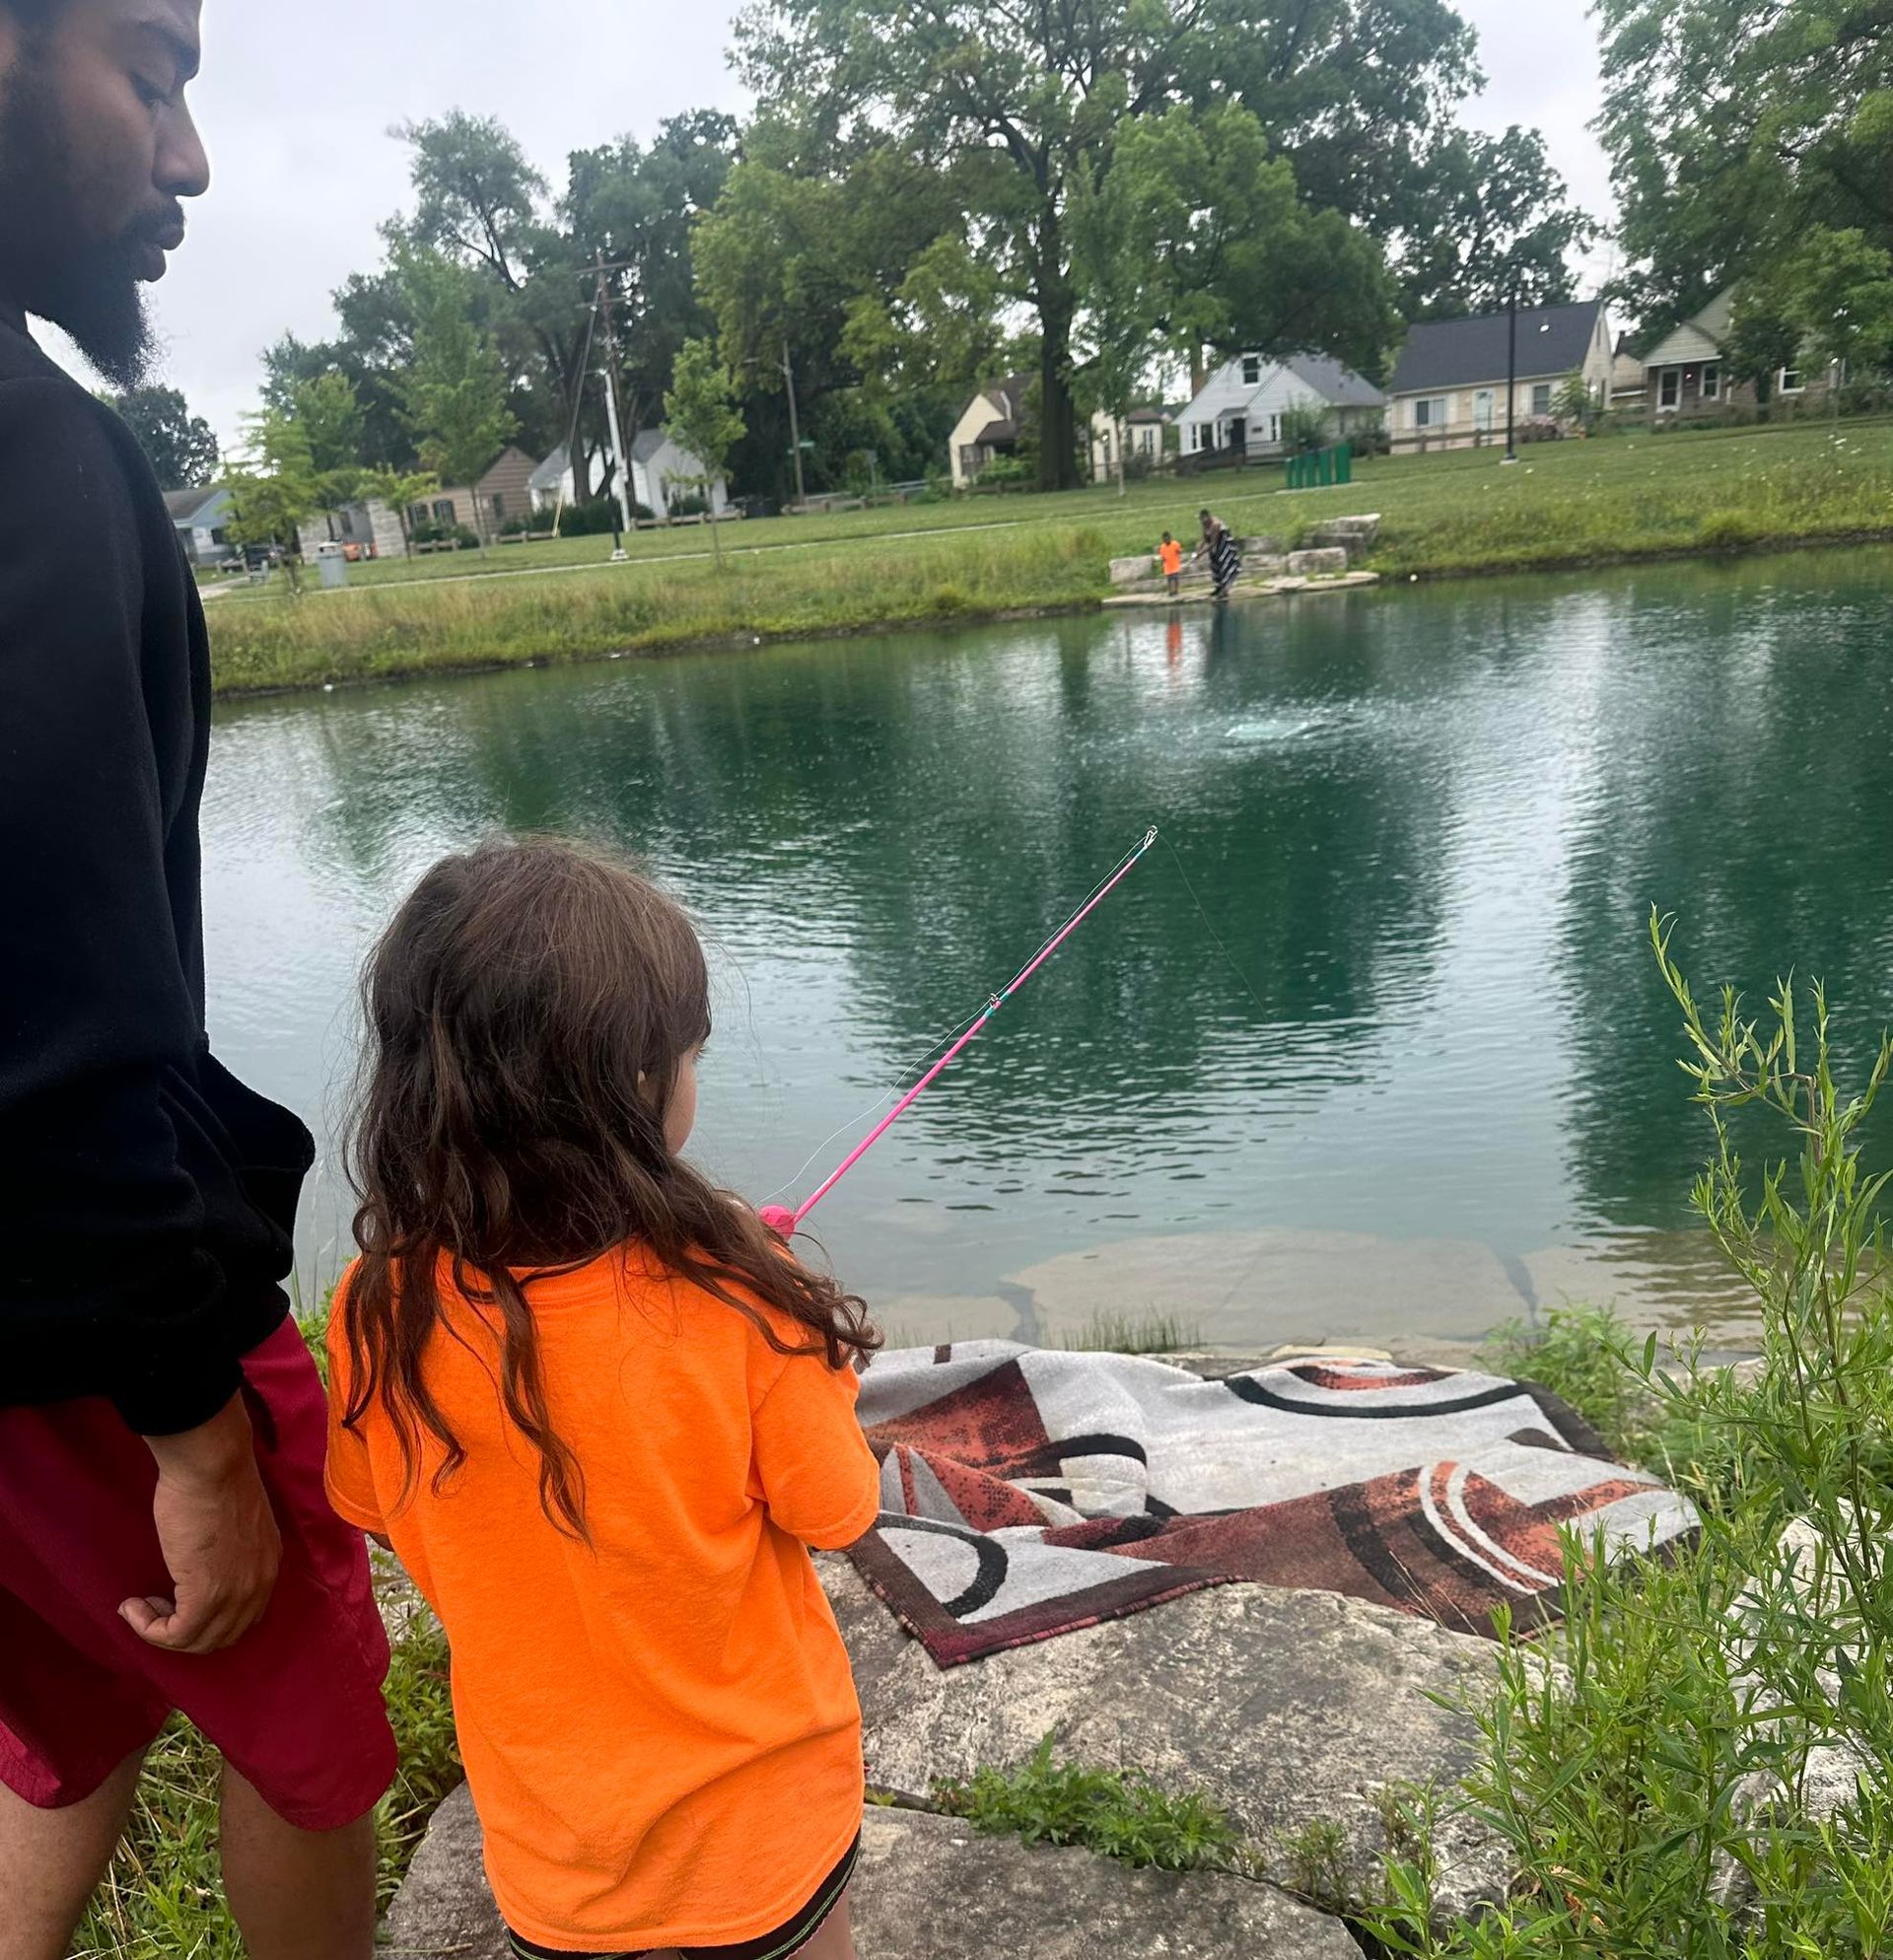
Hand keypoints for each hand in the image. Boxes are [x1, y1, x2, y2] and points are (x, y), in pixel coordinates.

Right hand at [122, 1394, 281, 1654]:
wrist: (211, 1464)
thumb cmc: (214, 1481)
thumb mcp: (234, 1525)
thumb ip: (228, 1553)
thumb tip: (201, 1568)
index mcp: (268, 1564)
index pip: (244, 1617)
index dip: (206, 1618)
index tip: (173, 1601)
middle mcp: (260, 1584)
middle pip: (223, 1636)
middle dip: (184, 1630)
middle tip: (154, 1606)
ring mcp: (236, 1592)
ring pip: (199, 1641)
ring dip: (163, 1632)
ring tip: (141, 1606)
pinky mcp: (207, 1594)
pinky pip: (178, 1635)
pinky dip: (149, 1629)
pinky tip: (132, 1607)